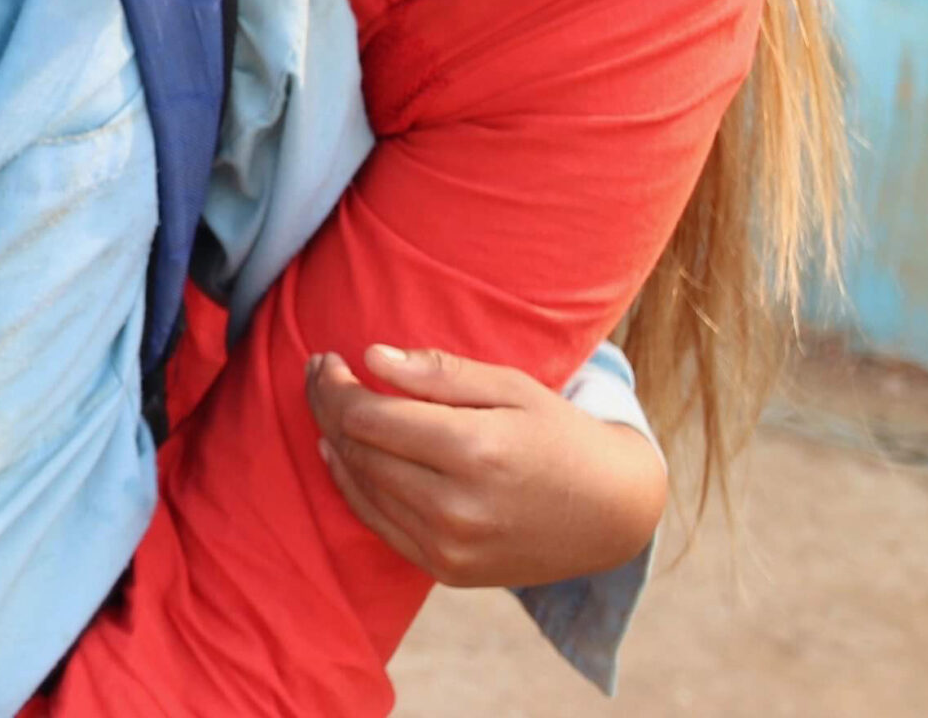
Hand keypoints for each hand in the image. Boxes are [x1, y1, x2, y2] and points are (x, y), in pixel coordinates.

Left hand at [307, 345, 666, 588]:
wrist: (609, 513)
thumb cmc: (556, 434)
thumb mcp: (510, 386)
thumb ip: (439, 372)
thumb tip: (371, 356)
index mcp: (474, 450)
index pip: (369, 417)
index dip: (335, 386)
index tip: (325, 358)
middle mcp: (457, 507)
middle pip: (359, 450)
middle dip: (327, 407)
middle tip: (318, 372)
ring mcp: (451, 548)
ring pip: (363, 488)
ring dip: (334, 443)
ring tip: (327, 406)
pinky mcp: (448, 572)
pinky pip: (380, 525)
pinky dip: (353, 486)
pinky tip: (340, 454)